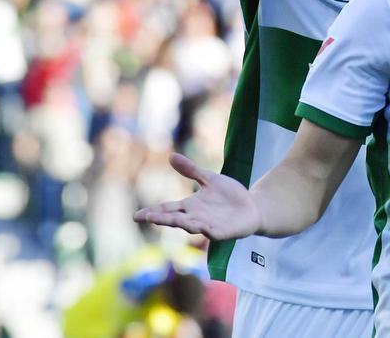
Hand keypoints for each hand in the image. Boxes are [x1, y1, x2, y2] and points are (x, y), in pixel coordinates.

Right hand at [134, 153, 262, 240]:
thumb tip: (171, 156)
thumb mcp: (209, 179)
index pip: (168, 209)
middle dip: (162, 218)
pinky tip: (203, 228)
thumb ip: (191, 170)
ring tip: (172, 220)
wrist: (253, 207)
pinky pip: (214, 233)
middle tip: (147, 217)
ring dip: (182, 223)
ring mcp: (210, 226)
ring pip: (192, 226)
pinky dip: (208, 230)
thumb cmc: (230, 195)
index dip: (153, 212)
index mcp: (190, 206)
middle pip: (175, 219)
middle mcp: (196, 218)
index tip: (136, 216)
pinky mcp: (224, 232)